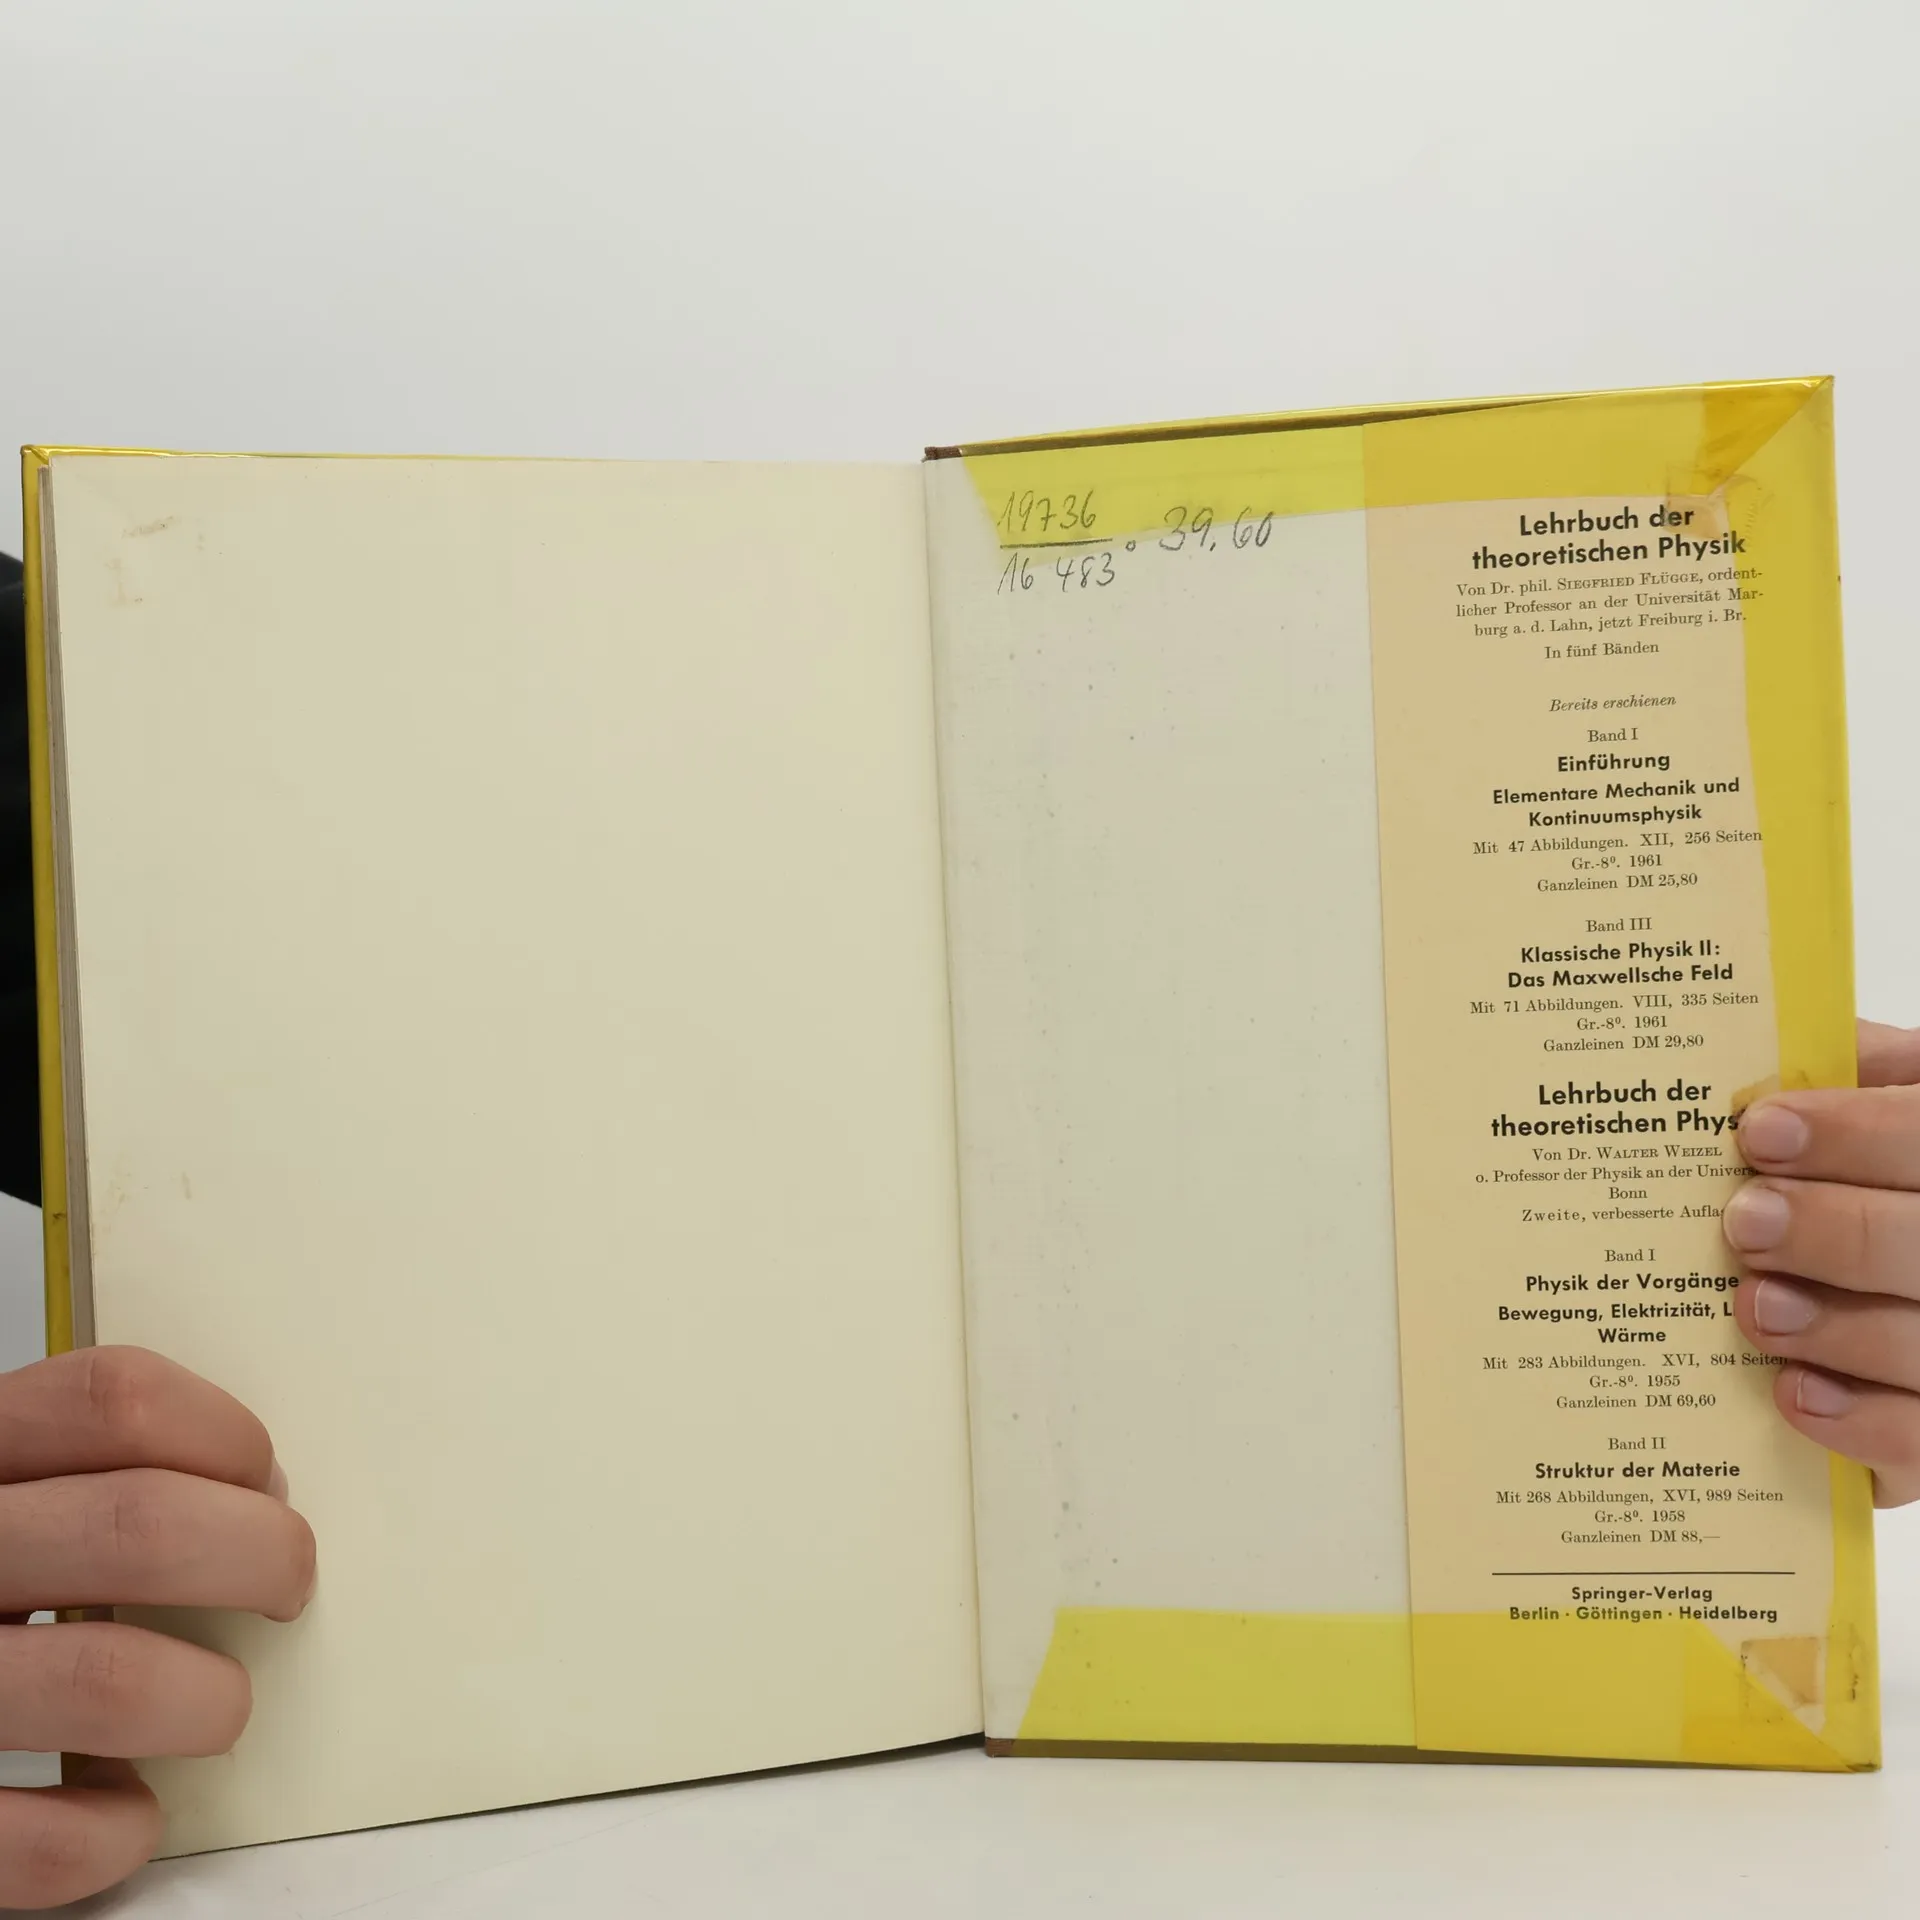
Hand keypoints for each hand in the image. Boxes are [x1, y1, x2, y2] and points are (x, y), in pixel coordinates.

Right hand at [0, 1347, 314, 1907]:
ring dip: (204, 1701)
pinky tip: (123, 1812)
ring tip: (213, 1707)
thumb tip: (261, 1498)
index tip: (264, 1482)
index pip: (114, 1399)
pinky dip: (110, 1834)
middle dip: (259, 1557)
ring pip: (108, 1679)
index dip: (224, 1434)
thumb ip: (89, 1477)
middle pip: (140, 1525)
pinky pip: (33, 1839)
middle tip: (283, 1588)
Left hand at [1725, 1019, 1919, 1507]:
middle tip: (1741, 1220)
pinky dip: (1859, 1423)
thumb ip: (1857, 1073)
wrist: (1903, 1259)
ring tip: (1753, 1307)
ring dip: (1834, 1327)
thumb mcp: (1893, 1106)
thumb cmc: (1890, 1182)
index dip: (1854, 1133)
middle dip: (1832, 1230)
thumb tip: (1762, 1047)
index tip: (1759, 1130)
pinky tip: (1791, 1393)